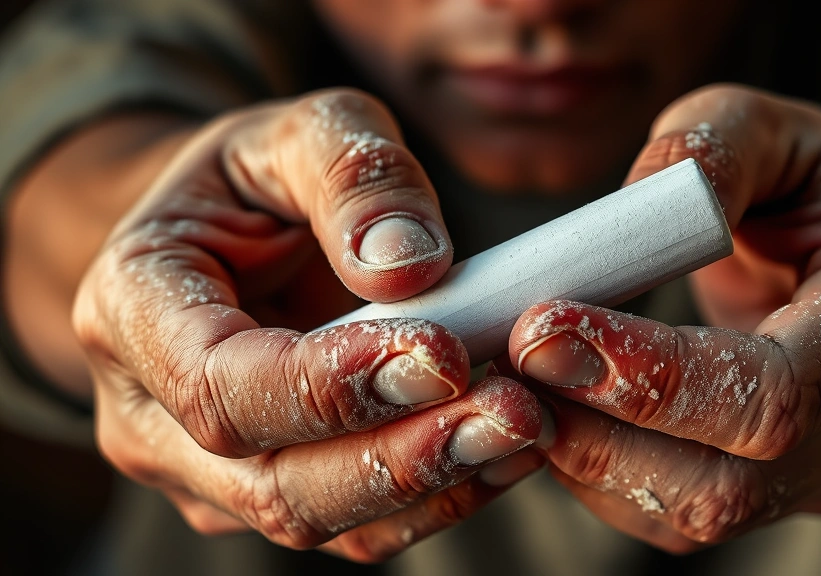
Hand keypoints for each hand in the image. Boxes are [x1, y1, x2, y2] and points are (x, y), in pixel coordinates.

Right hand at [72, 90, 542, 561]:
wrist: (231, 233)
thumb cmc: (258, 178)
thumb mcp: (301, 133)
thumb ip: (353, 177)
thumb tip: (409, 265)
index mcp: (131, 310)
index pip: (219, 383)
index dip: (329, 383)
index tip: (442, 353)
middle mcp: (152, 415)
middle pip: (270, 481)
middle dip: (400, 456)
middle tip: (513, 411)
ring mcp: (207, 471)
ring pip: (317, 519)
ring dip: (433, 485)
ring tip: (527, 426)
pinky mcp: (272, 492)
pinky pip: (355, 526)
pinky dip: (438, 496)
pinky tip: (507, 448)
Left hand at [506, 85, 820, 551]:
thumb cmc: (800, 180)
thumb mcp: (763, 125)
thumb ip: (708, 148)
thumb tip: (636, 212)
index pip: (780, 385)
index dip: (654, 376)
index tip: (542, 329)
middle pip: (737, 479)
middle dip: (603, 432)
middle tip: (508, 364)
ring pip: (702, 512)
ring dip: (588, 459)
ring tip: (516, 385)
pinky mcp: (789, 496)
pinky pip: (681, 517)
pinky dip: (600, 476)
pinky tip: (557, 413)